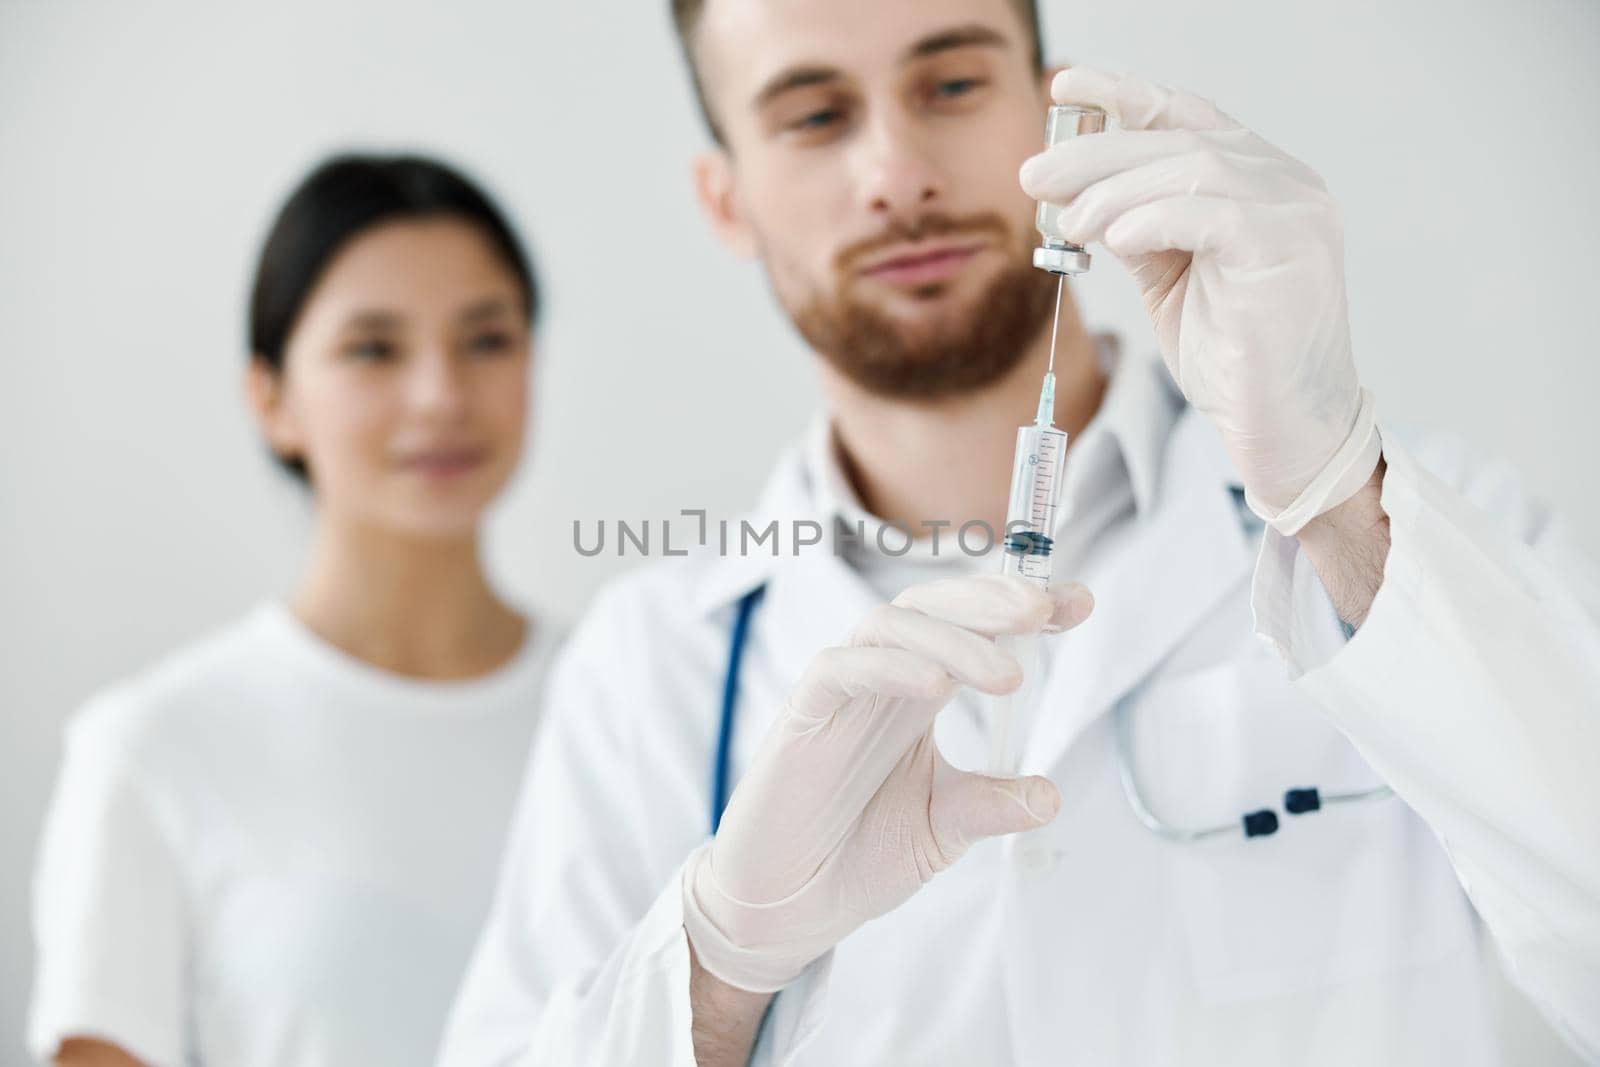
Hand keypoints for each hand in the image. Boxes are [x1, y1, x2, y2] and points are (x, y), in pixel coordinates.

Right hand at [682, 574, 1093, 992]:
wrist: (791, 907)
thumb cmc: (858, 853)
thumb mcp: (944, 828)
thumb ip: (991, 804)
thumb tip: (1049, 795)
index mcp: (920, 694)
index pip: (972, 628)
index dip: (1022, 608)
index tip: (1078, 602)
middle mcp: (884, 680)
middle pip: (932, 606)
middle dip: (990, 600)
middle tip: (1041, 610)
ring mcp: (842, 692)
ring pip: (891, 624)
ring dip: (953, 637)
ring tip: (1007, 676)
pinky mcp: (804, 715)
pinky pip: (841, 669)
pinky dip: (889, 666)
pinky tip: (934, 684)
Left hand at [1020, 68, 1381, 534]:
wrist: (1284, 427)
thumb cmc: (1233, 357)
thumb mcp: (1171, 279)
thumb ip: (1139, 229)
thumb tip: (1078, 197)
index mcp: (1259, 181)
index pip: (1188, 116)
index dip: (1126, 94)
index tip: (1066, 86)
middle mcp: (1286, 183)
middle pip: (1178, 138)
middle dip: (1096, 151)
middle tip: (1034, 174)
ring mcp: (1297, 211)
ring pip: (1190, 168)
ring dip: (1114, 191)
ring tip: (1066, 223)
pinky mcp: (1290, 247)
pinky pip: (1210, 212)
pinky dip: (1152, 218)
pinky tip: (1113, 238)